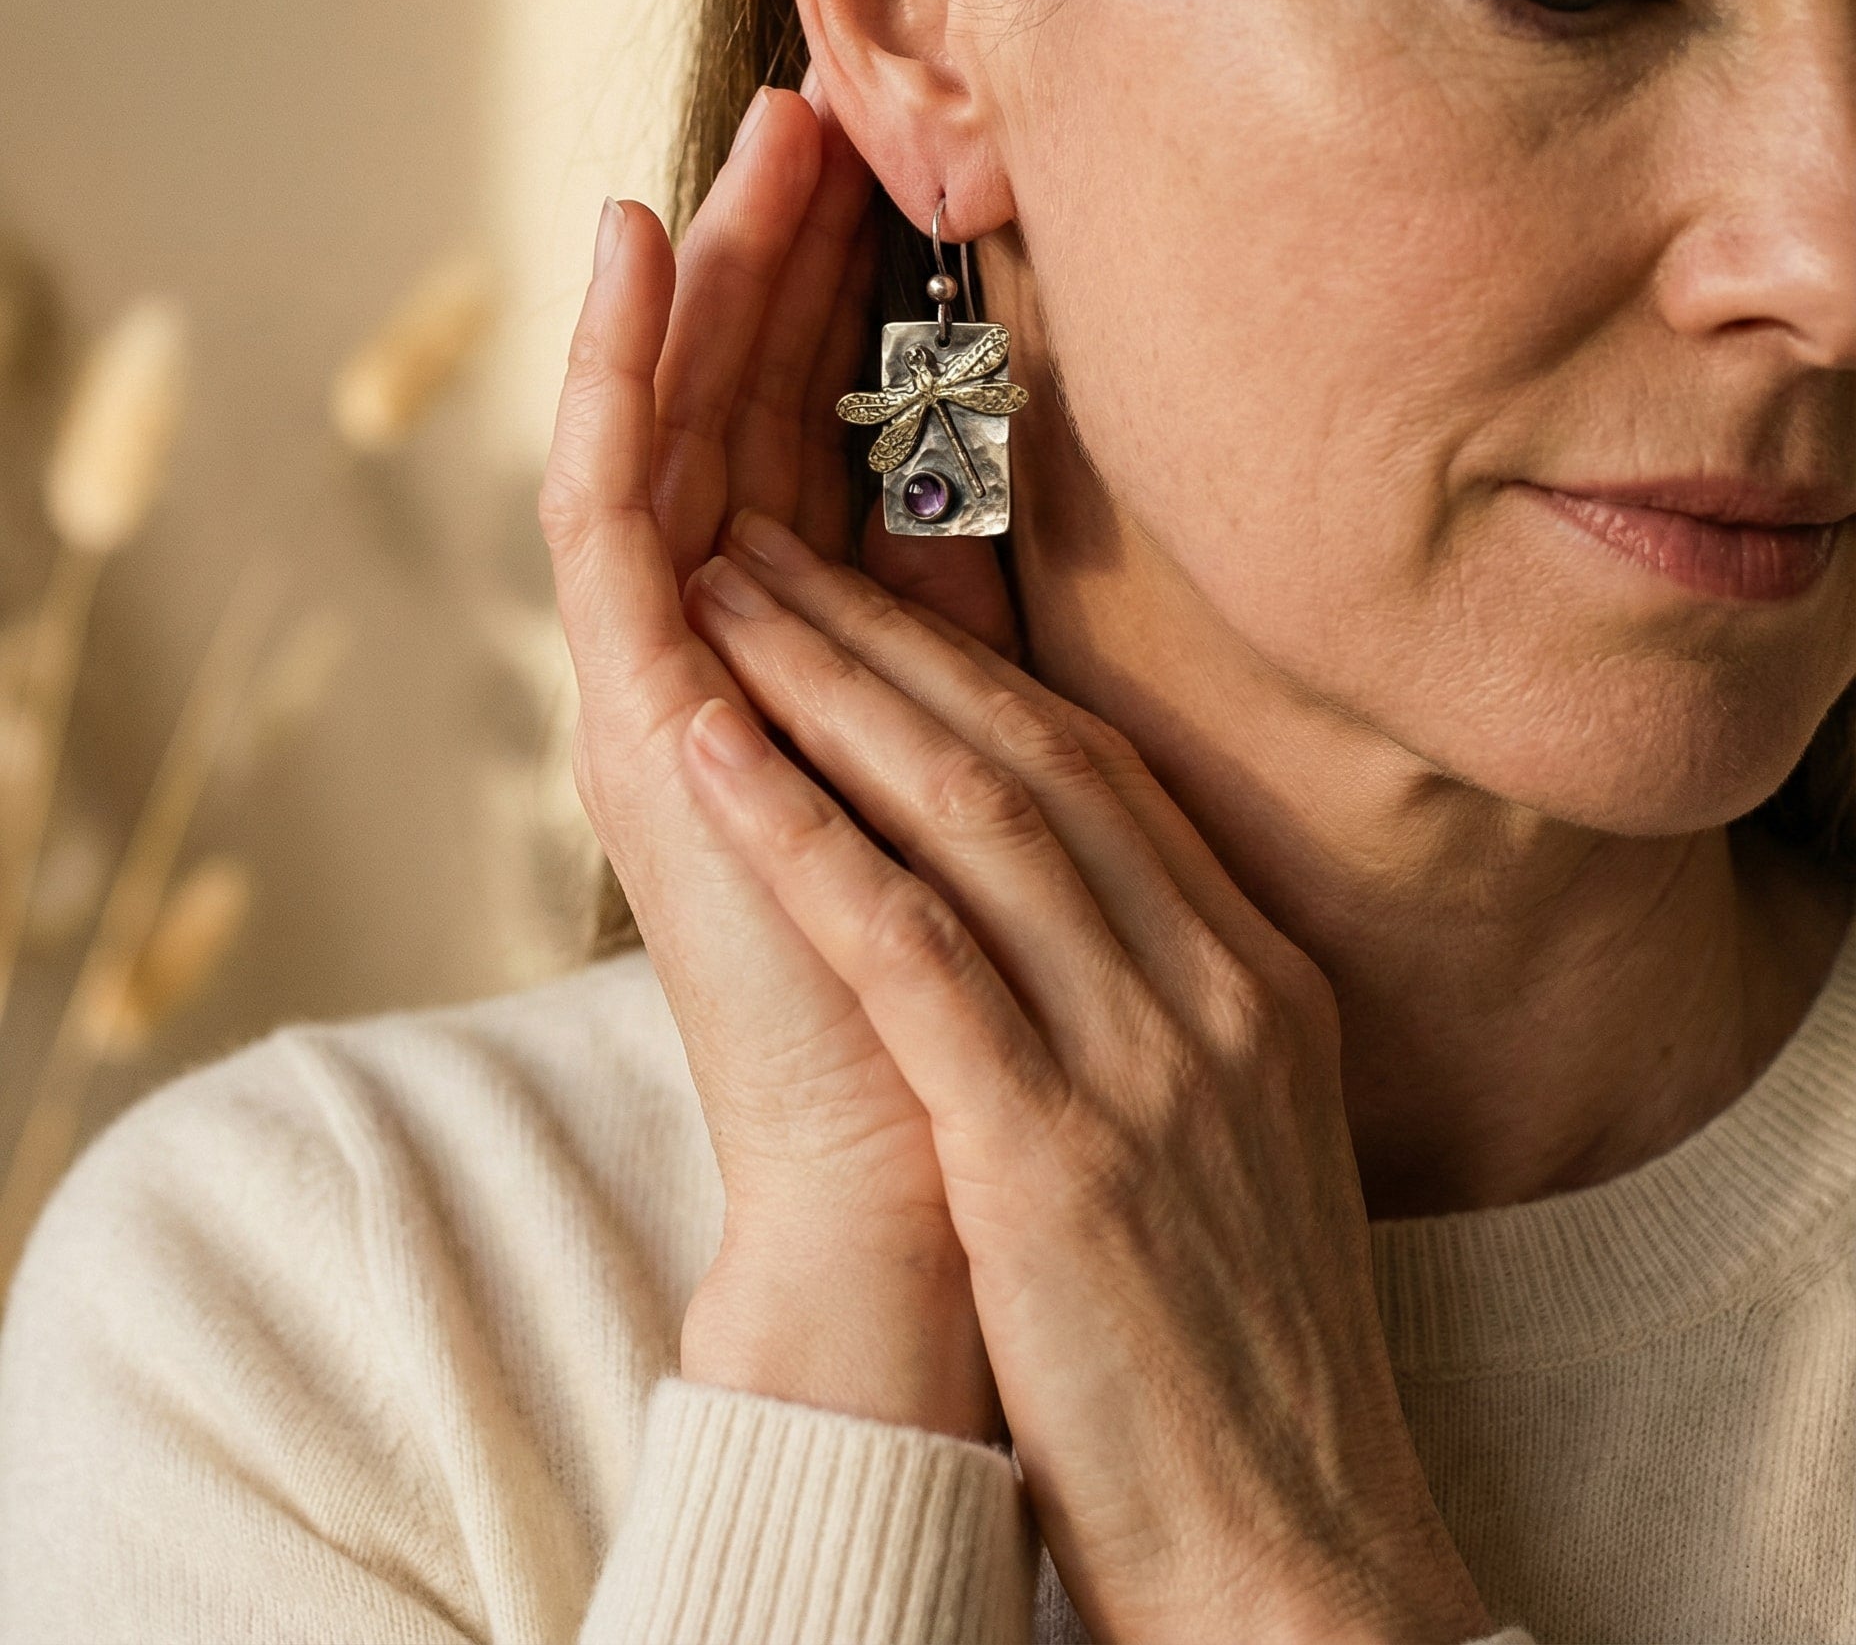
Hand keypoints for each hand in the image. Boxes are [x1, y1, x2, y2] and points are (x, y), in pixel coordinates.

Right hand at [539, 84, 1000, 1436]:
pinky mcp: (637, 721)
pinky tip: (634, 255)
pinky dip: (609, 379)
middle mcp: (732, 659)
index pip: (819, 444)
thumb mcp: (1000, 757)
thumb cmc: (992, 995)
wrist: (940, 1190)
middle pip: (738, 416)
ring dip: (697, 284)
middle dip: (775, 263)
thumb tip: (1017, 485)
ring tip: (735, 142)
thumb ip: (982, 629)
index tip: (908, 174)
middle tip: (814, 106)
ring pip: (670, 434)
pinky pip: (606, 514)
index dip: (852, 307)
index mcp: (819, 663)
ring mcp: (673, 683)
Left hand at [679, 513, 1491, 1644]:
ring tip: (721, 595)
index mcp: (1256, 980)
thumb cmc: (1231, 1362)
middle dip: (881, 633)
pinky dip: (802, 832)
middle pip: (1025, 755)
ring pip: (966, 814)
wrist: (1293, 1557)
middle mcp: (1212, 989)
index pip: (1095, 770)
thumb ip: (1166, 1011)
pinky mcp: (1051, 1153)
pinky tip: (710, 750)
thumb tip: (1066, 916)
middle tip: (768, 541)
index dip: (967, 664)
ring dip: (826, 688)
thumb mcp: (1235, 1143)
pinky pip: (909, 947)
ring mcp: (1143, 1063)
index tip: (868, 588)